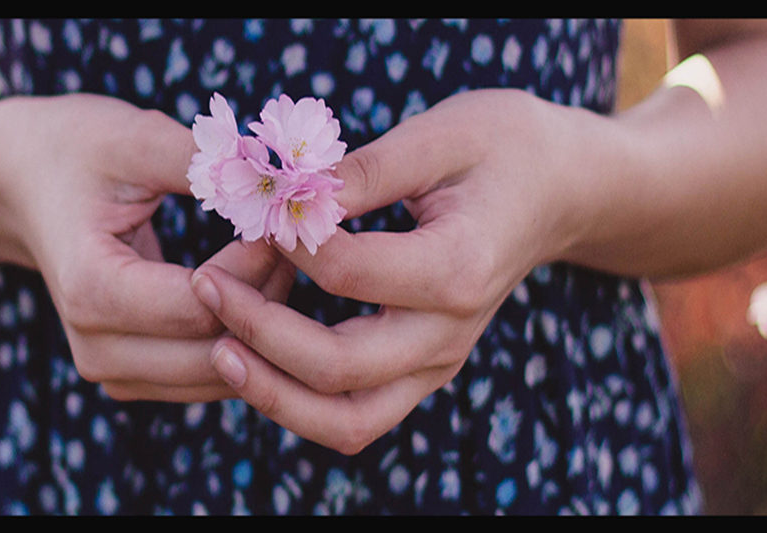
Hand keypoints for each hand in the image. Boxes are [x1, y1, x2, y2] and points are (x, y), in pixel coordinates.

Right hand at [0, 93, 293, 402]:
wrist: (21, 185)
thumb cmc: (76, 152)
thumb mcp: (134, 139)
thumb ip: (204, 164)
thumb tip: (278, 183)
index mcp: (91, 289)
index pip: (203, 304)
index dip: (256, 265)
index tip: (281, 217)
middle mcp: (96, 347)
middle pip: (218, 352)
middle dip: (269, 297)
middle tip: (293, 238)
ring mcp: (111, 372)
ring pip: (223, 376)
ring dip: (263, 323)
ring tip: (277, 256)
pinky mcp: (131, 378)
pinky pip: (211, 378)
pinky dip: (244, 340)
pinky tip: (256, 284)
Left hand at [190, 89, 597, 452]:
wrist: (561, 189)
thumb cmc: (502, 147)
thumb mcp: (439, 134)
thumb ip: (364, 171)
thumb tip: (288, 193)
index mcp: (458, 268)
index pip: (348, 274)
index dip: (286, 243)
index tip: (253, 209)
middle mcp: (449, 333)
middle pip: (339, 369)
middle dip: (259, 332)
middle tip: (205, 285)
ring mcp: (437, 363)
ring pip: (346, 420)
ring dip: (273, 394)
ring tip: (218, 349)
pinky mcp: (421, 372)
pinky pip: (354, 414)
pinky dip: (298, 399)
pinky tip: (253, 355)